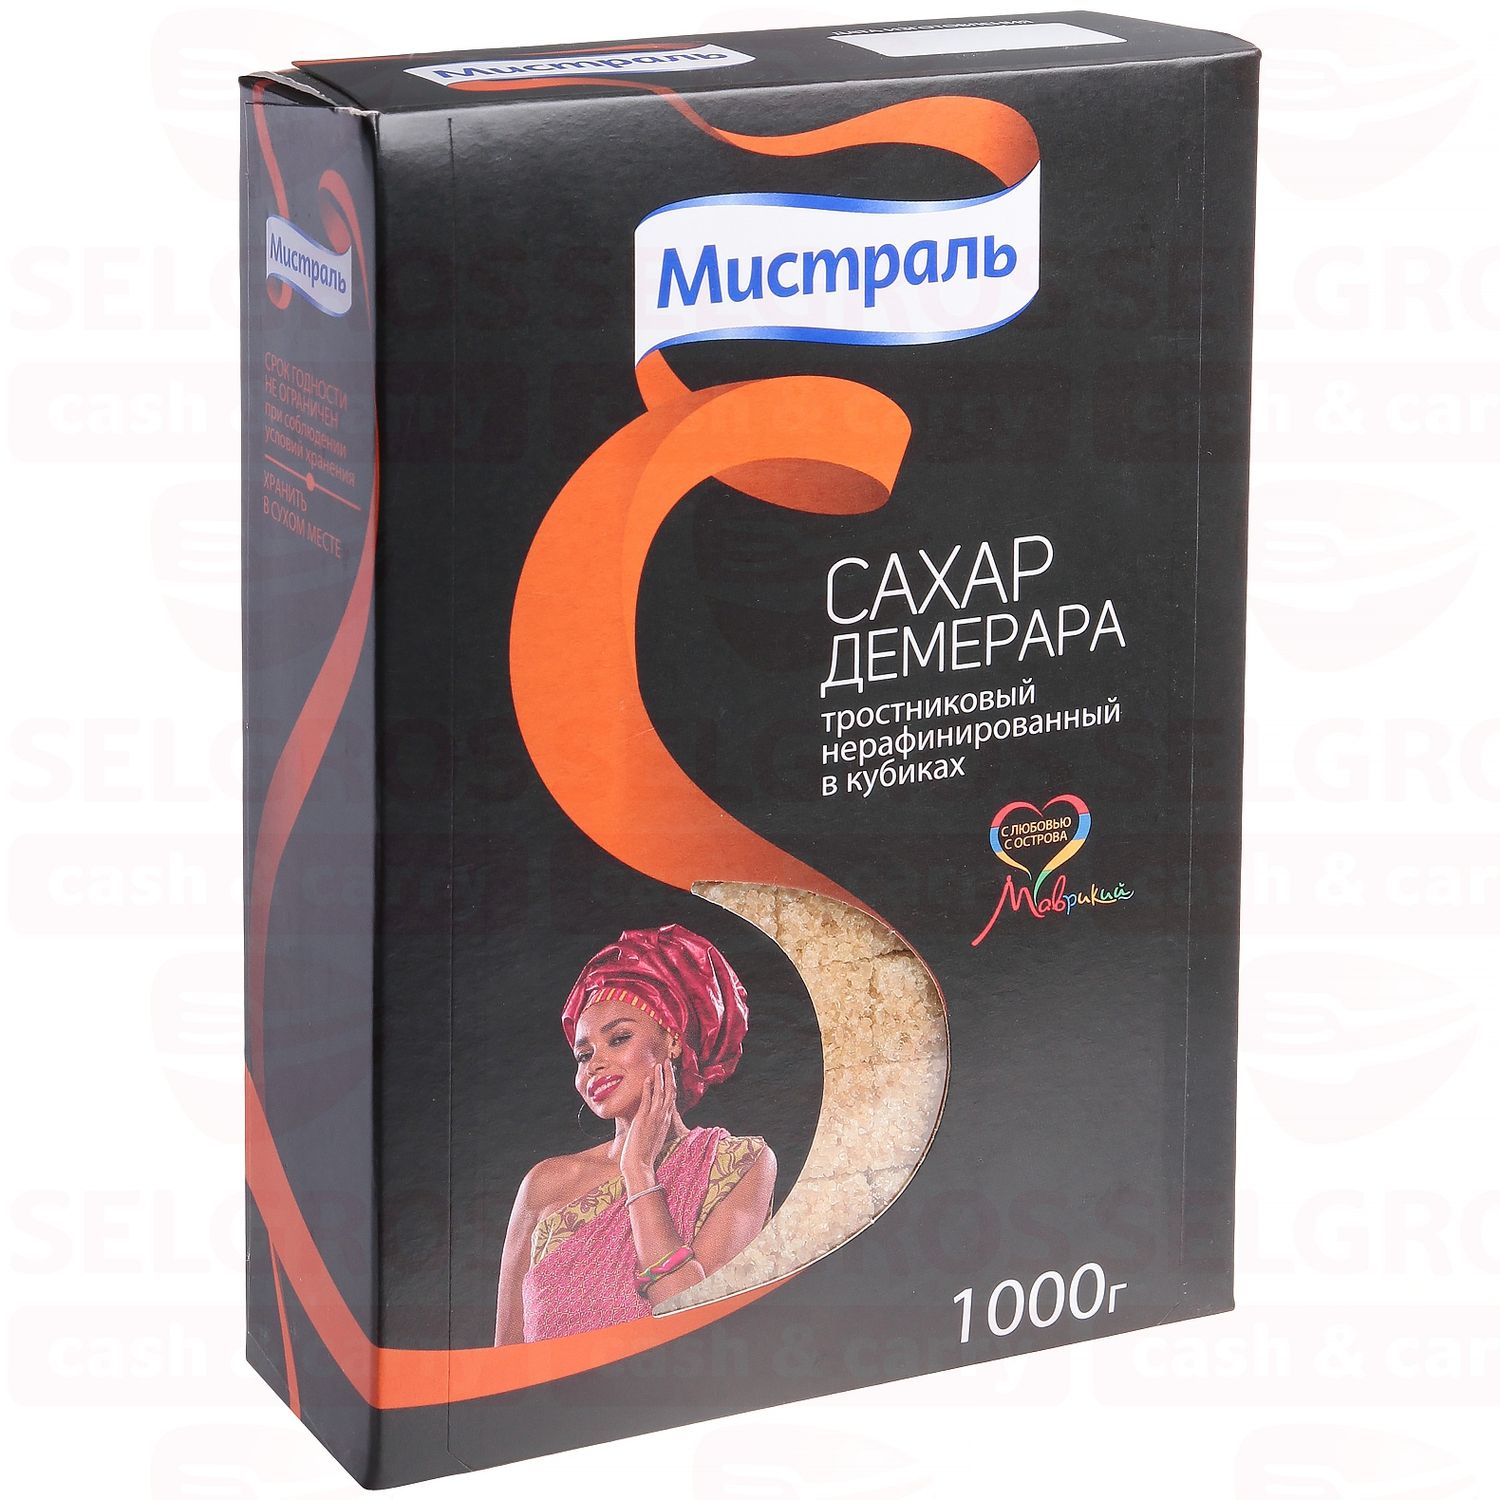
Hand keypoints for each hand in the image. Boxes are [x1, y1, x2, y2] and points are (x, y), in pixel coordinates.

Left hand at [621, 1060, 674, 1193]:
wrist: (639, 1166)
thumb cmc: (644, 1154)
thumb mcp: (653, 1136)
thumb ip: (654, 1126)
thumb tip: (651, 1120)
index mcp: (666, 1121)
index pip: (671, 1098)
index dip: (671, 1084)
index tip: (670, 1072)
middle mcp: (663, 1118)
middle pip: (670, 1092)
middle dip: (669, 1075)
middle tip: (668, 1061)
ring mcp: (654, 1118)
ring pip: (661, 1093)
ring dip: (660, 1078)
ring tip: (659, 1064)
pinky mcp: (644, 1120)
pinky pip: (648, 1100)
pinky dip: (648, 1089)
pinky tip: (648, 1079)